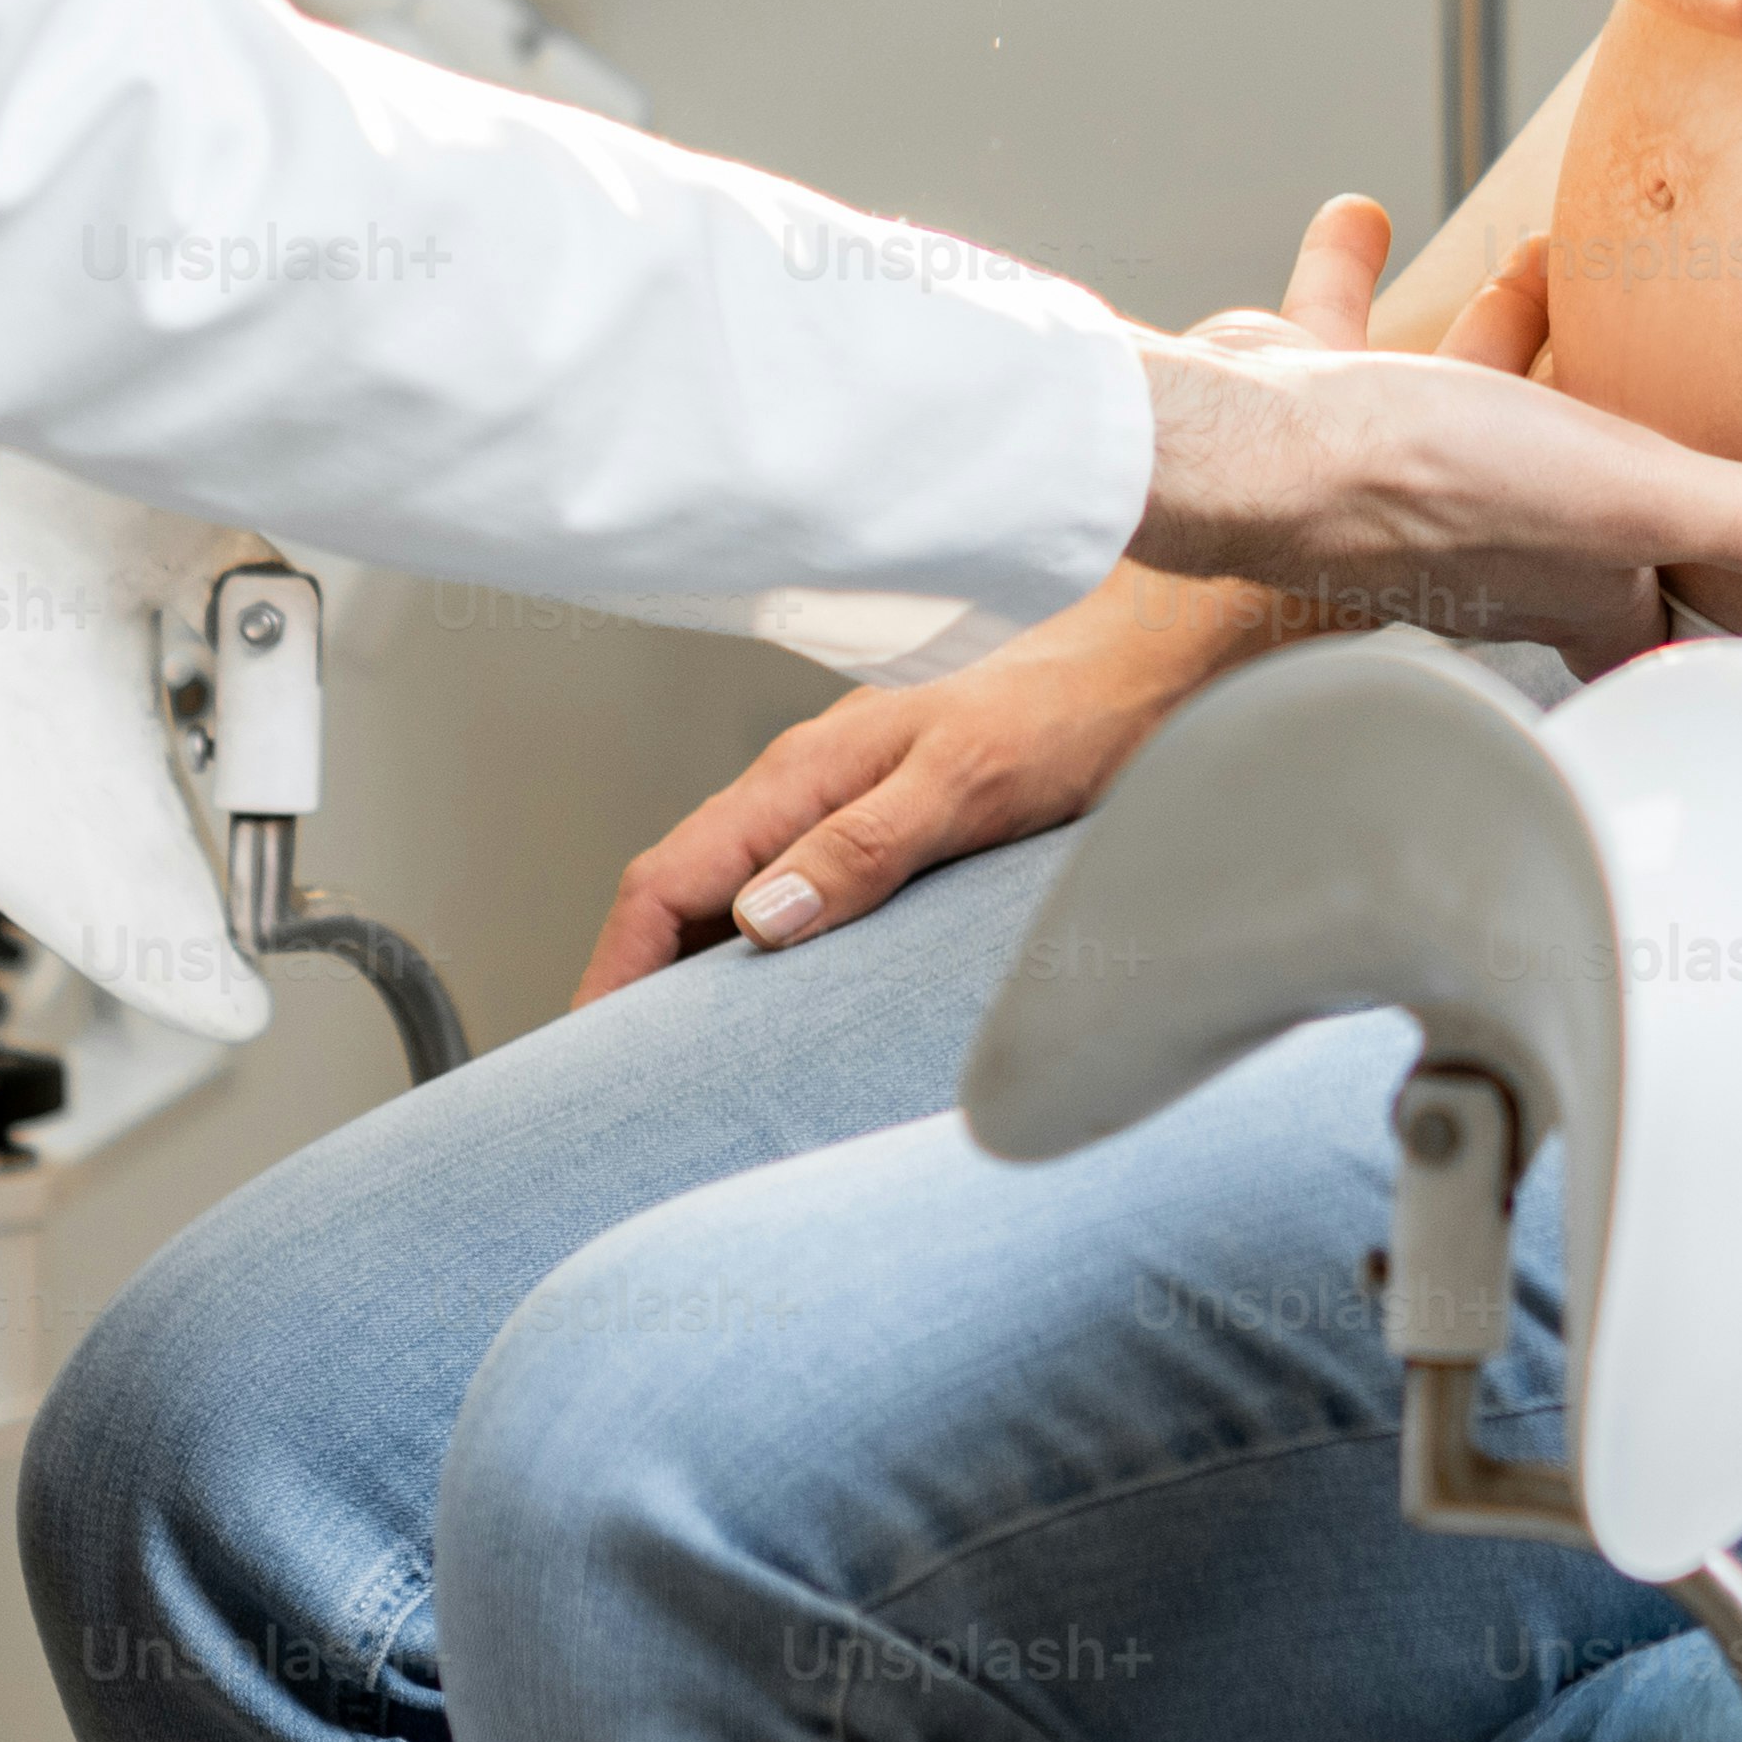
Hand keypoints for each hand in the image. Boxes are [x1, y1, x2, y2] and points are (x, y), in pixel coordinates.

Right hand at [571, 557, 1280, 1004]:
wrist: (1159, 652)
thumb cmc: (1075, 706)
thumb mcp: (970, 784)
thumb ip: (866, 846)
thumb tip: (757, 919)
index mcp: (803, 775)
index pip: (663, 880)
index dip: (611, 972)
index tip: (582, 1057)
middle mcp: (810, 782)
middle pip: (682, 892)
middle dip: (634, 983)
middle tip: (614, 1090)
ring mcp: (848, 796)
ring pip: (735, 889)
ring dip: (694, 969)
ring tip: (681, 1064)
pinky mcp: (893, 813)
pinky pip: (795, 885)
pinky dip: (760, 946)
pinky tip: (781, 996)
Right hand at [1123, 193, 1741, 669]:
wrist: (1240, 442)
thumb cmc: (1429, 482)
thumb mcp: (1640, 495)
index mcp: (1574, 583)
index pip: (1666, 629)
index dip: (1719, 627)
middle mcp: (1488, 541)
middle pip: (1581, 504)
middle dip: (1634, 442)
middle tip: (1685, 384)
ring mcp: (1398, 472)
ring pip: (1478, 400)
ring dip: (1519, 335)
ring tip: (1552, 258)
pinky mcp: (1320, 404)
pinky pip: (1349, 332)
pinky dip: (1357, 272)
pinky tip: (1363, 210)